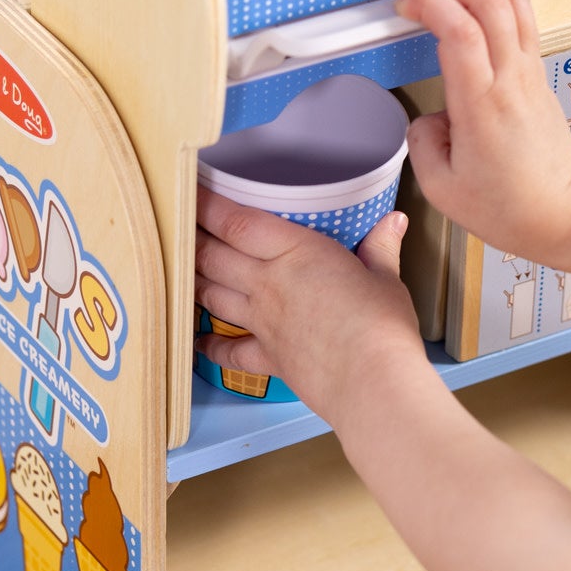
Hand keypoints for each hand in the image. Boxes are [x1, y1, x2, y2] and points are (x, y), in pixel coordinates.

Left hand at [195, 194, 426, 425]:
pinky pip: (230, 350)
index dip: (208, 204)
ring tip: (182, 266)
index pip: (237, 222)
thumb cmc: (381, 326)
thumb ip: (380, 247)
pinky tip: (201, 341)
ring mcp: (264, 322)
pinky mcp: (269, 357)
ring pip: (213, 294)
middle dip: (191, 236)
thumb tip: (392, 222)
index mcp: (297, 253)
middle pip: (214, 256)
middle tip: (178, 223)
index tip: (192, 188)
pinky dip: (212, 345)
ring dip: (194, 279)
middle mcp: (269, 284)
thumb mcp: (386, 278)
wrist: (371, 382)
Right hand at [392, 0, 570, 261]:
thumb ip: (421, 142)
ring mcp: (529, 71)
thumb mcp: (441, 188)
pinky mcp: (537, 73)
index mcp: (483, 105)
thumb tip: (427, 118)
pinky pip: (519, 17)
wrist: (565, 213)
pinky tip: (466, 3)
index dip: (429, 3)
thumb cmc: (510, 207)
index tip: (403, 4)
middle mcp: (510, 79)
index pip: (461, 30)